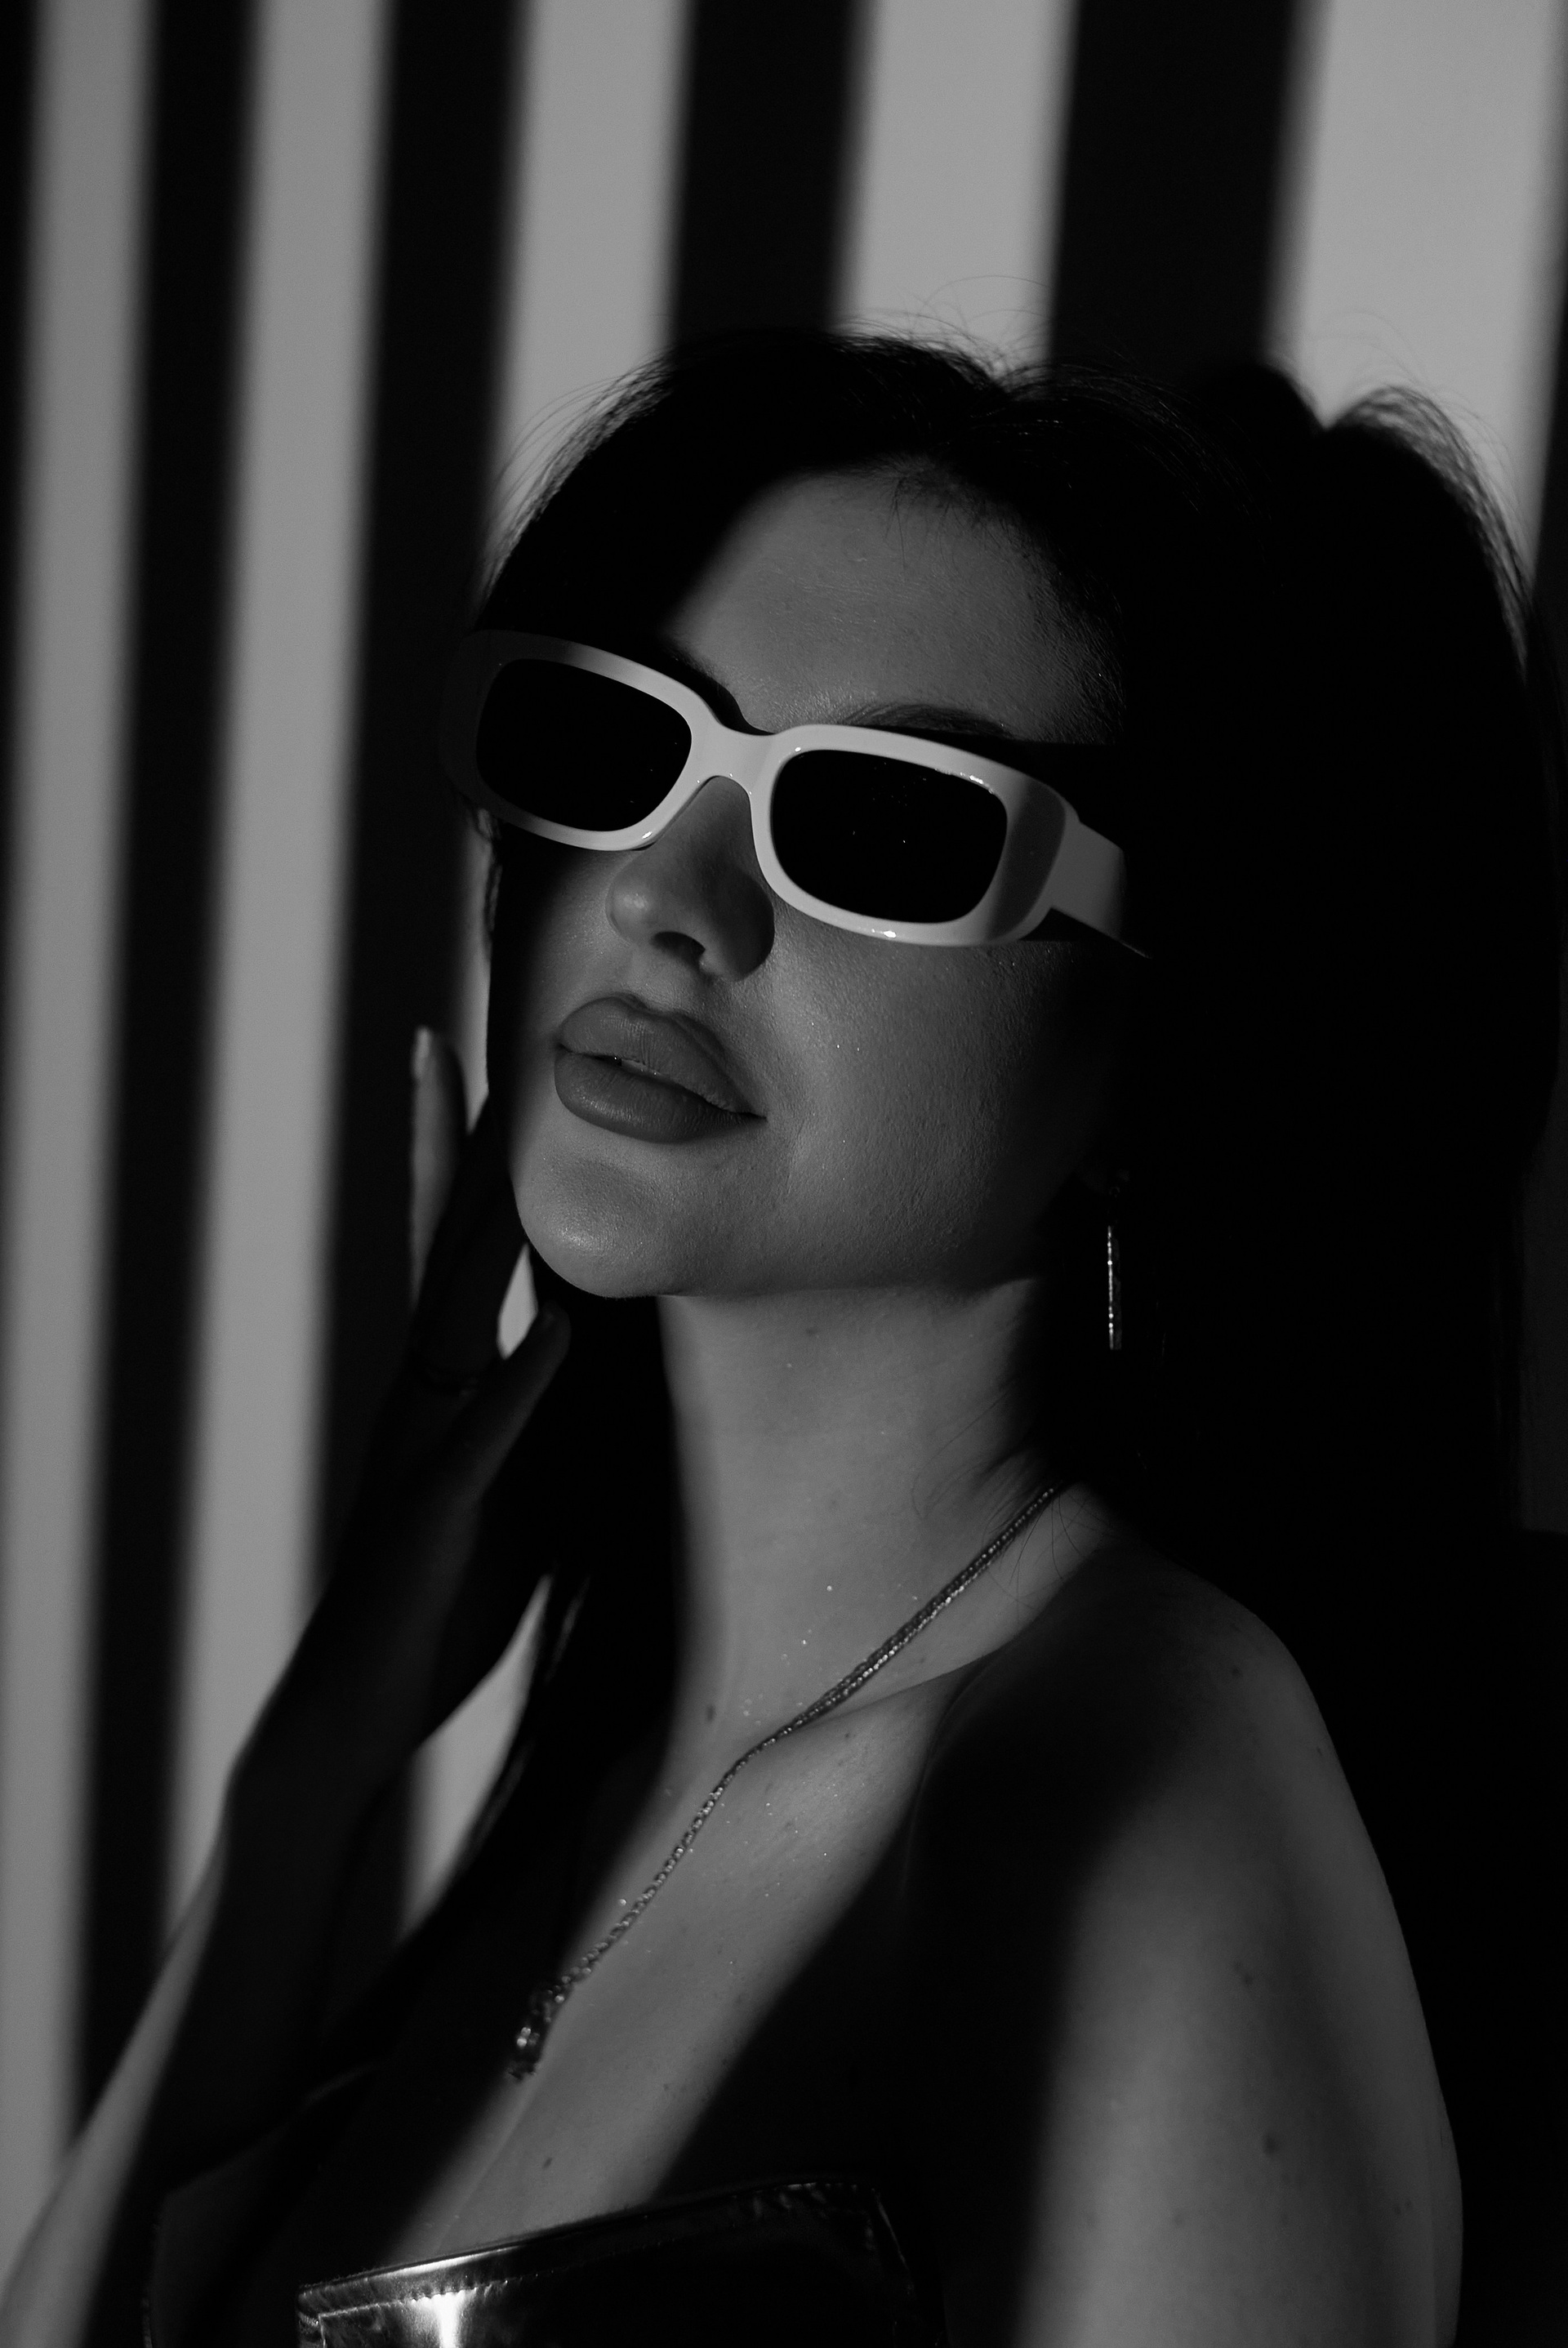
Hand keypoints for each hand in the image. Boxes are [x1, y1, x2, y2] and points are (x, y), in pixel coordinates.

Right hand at [239, 1033, 568, 1833]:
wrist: (364, 1697)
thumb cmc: (447, 1586)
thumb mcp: (518, 1479)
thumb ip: (550, 1402)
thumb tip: (602, 1331)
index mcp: (444, 1376)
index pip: (456, 1243)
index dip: (469, 1155)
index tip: (485, 1062)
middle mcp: (422, 1387)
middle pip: (441, 1244)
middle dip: (455, 1144)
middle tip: (458, 1040)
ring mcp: (423, 1441)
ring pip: (450, 1310)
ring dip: (478, 1225)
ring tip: (504, 1141)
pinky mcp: (436, 1509)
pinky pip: (482, 1437)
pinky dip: (518, 1384)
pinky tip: (556, 1333)